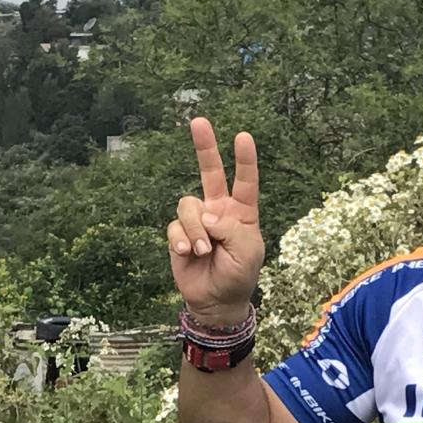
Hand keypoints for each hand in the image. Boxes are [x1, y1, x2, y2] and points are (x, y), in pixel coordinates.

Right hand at [167, 117, 264, 324]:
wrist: (216, 301)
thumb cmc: (239, 275)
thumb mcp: (248, 250)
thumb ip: (230, 227)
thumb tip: (204, 214)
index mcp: (242, 212)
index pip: (245, 181)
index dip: (244, 159)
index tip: (243, 137)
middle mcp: (219, 210)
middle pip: (210, 172)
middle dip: (205, 146)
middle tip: (198, 121)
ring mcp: (197, 221)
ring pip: (188, 205)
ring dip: (196, 229)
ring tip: (204, 251)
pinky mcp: (179, 234)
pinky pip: (175, 227)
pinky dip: (182, 240)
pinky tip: (188, 253)